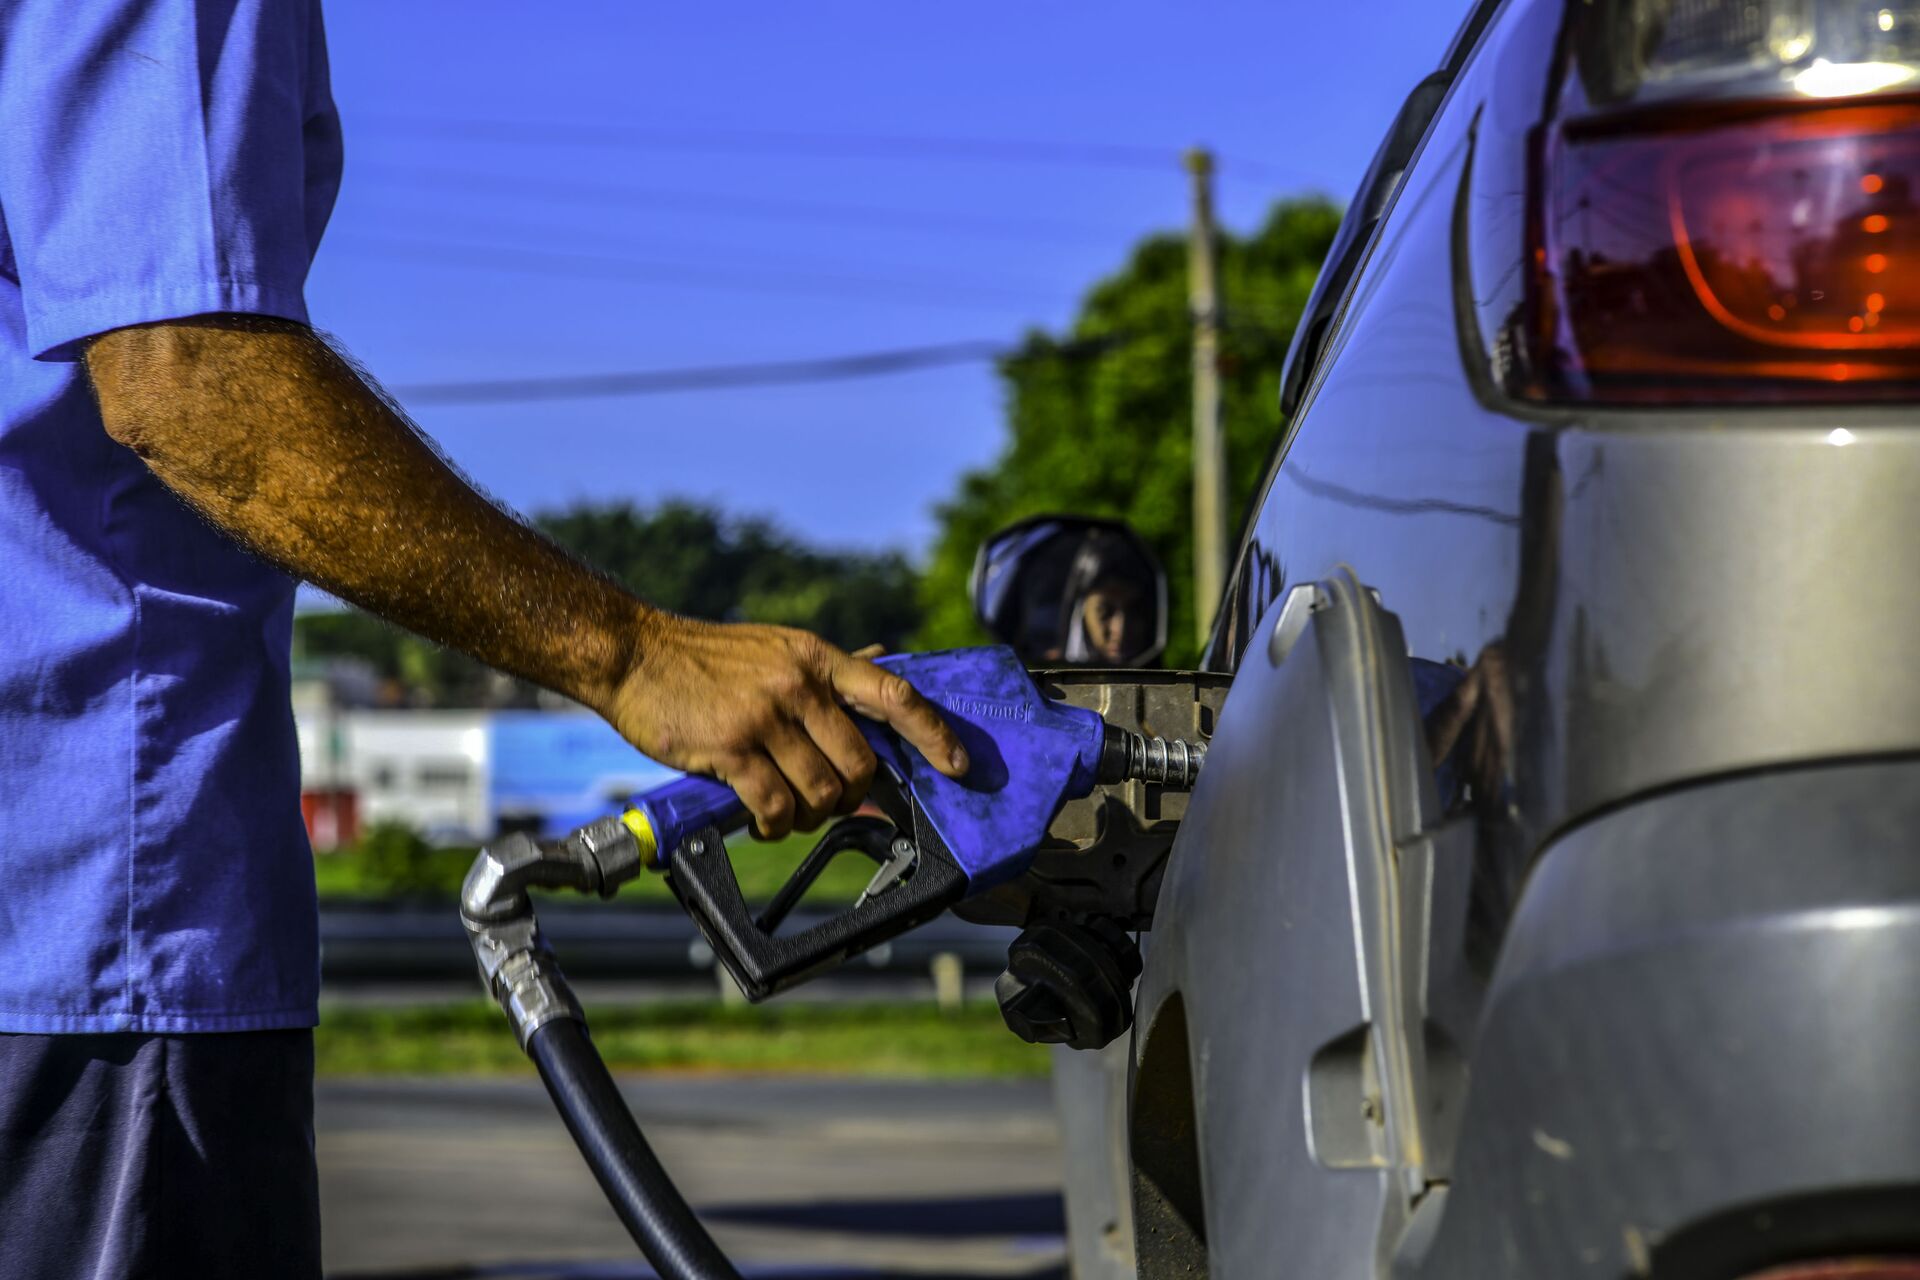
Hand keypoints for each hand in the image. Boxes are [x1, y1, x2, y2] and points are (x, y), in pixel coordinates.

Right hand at [602, 615, 968, 838]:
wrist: (635, 655)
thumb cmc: (708, 658)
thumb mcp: (778, 648)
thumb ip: (830, 669)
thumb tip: (884, 665)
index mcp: (817, 659)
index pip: (894, 695)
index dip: (933, 734)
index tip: (958, 765)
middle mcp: (798, 685)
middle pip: (860, 763)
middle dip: (852, 796)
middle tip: (829, 802)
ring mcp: (764, 716)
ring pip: (822, 791)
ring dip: (812, 817)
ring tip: (789, 813)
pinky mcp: (731, 747)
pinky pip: (777, 806)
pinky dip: (777, 826)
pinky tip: (764, 822)